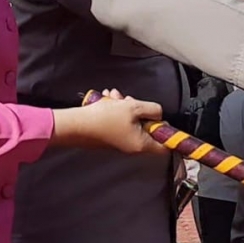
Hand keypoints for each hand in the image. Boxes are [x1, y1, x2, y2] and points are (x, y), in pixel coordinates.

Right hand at [51, 91, 166, 154]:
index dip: (168, 133)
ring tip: (114, 95)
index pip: (165, 146)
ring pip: (132, 121)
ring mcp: (121, 141)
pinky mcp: (110, 135)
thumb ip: (152, 109)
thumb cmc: (105, 118)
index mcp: (142, 144)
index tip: (162, 118)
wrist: (75, 125)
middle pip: (147, 128)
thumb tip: (159, 114)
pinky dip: (116, 110)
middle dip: (141, 110)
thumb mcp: (134, 108)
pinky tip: (107, 99)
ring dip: (126, 106)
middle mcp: (133, 146)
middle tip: (130, 99)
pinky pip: (120, 122)